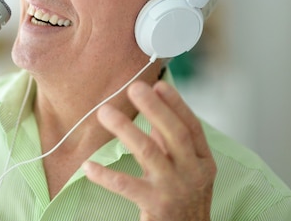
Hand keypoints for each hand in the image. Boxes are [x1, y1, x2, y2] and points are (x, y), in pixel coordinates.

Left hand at [82, 81, 215, 220]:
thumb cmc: (183, 200)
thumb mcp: (185, 169)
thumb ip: (170, 143)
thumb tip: (153, 109)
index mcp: (202, 161)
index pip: (191, 126)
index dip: (176, 104)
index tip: (158, 84)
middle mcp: (194, 173)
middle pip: (175, 134)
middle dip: (154, 108)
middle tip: (134, 87)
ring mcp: (175, 190)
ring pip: (149, 153)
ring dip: (125, 129)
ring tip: (105, 112)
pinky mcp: (157, 207)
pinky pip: (127, 186)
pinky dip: (106, 175)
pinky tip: (88, 166)